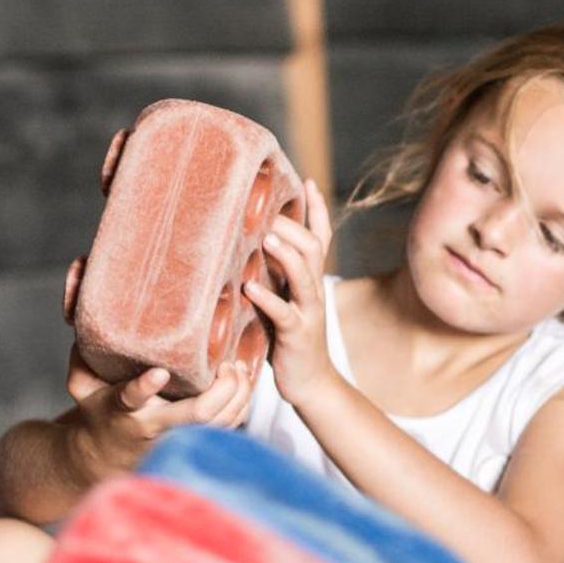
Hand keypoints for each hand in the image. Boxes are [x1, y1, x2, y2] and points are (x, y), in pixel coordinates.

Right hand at [65, 345, 252, 477]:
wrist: (107, 454)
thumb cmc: (99, 410)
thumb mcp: (82, 385)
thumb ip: (84, 357)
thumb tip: (87, 321)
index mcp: (121, 408)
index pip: (131, 399)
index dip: (144, 387)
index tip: (159, 372)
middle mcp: (153, 426)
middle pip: (197, 414)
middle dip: (220, 390)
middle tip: (227, 365)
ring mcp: (177, 436)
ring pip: (219, 422)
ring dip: (237, 395)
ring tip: (239, 368)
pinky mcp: (195, 440)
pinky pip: (228, 426)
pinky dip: (242, 404)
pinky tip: (244, 384)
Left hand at [246, 179, 338, 406]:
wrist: (310, 382)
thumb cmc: (288, 339)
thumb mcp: (283, 299)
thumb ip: (271, 275)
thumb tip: (242, 245)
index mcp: (309, 280)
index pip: (321, 237)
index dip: (317, 209)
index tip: (306, 181)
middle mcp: (312, 290)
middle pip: (313, 248)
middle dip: (293, 228)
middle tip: (269, 213)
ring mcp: (308, 312)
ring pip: (305, 275)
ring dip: (286, 255)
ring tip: (266, 238)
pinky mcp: (297, 335)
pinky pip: (285, 314)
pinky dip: (269, 299)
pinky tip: (250, 289)